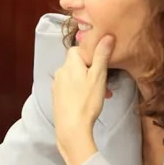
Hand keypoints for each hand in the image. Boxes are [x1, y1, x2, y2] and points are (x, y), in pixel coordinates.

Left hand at [51, 36, 112, 164]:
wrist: (71, 128)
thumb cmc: (86, 102)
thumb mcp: (99, 76)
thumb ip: (102, 56)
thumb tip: (106, 36)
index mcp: (69, 64)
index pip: (77, 49)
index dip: (90, 54)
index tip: (100, 64)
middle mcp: (60, 72)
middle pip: (77, 64)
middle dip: (92, 71)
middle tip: (104, 83)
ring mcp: (57, 86)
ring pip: (75, 77)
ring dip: (88, 82)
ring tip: (101, 94)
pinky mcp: (57, 98)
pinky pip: (70, 88)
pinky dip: (80, 91)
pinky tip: (89, 102)